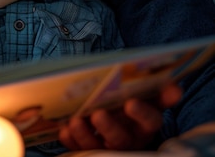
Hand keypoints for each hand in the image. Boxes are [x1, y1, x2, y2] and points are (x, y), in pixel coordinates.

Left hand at [58, 83, 182, 150]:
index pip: (152, 121)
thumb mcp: (142, 96)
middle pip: (122, 138)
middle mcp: (130, 139)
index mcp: (145, 124)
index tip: (131, 103)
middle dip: (109, 127)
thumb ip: (156, 91)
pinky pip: (80, 149)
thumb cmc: (127, 101)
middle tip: (97, 114)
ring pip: (100, 146)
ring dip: (85, 134)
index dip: (143, 113)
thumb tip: (175, 88)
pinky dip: (72, 140)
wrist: (113, 114)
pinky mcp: (91, 151)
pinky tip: (64, 129)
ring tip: (74, 121)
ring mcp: (110, 148)